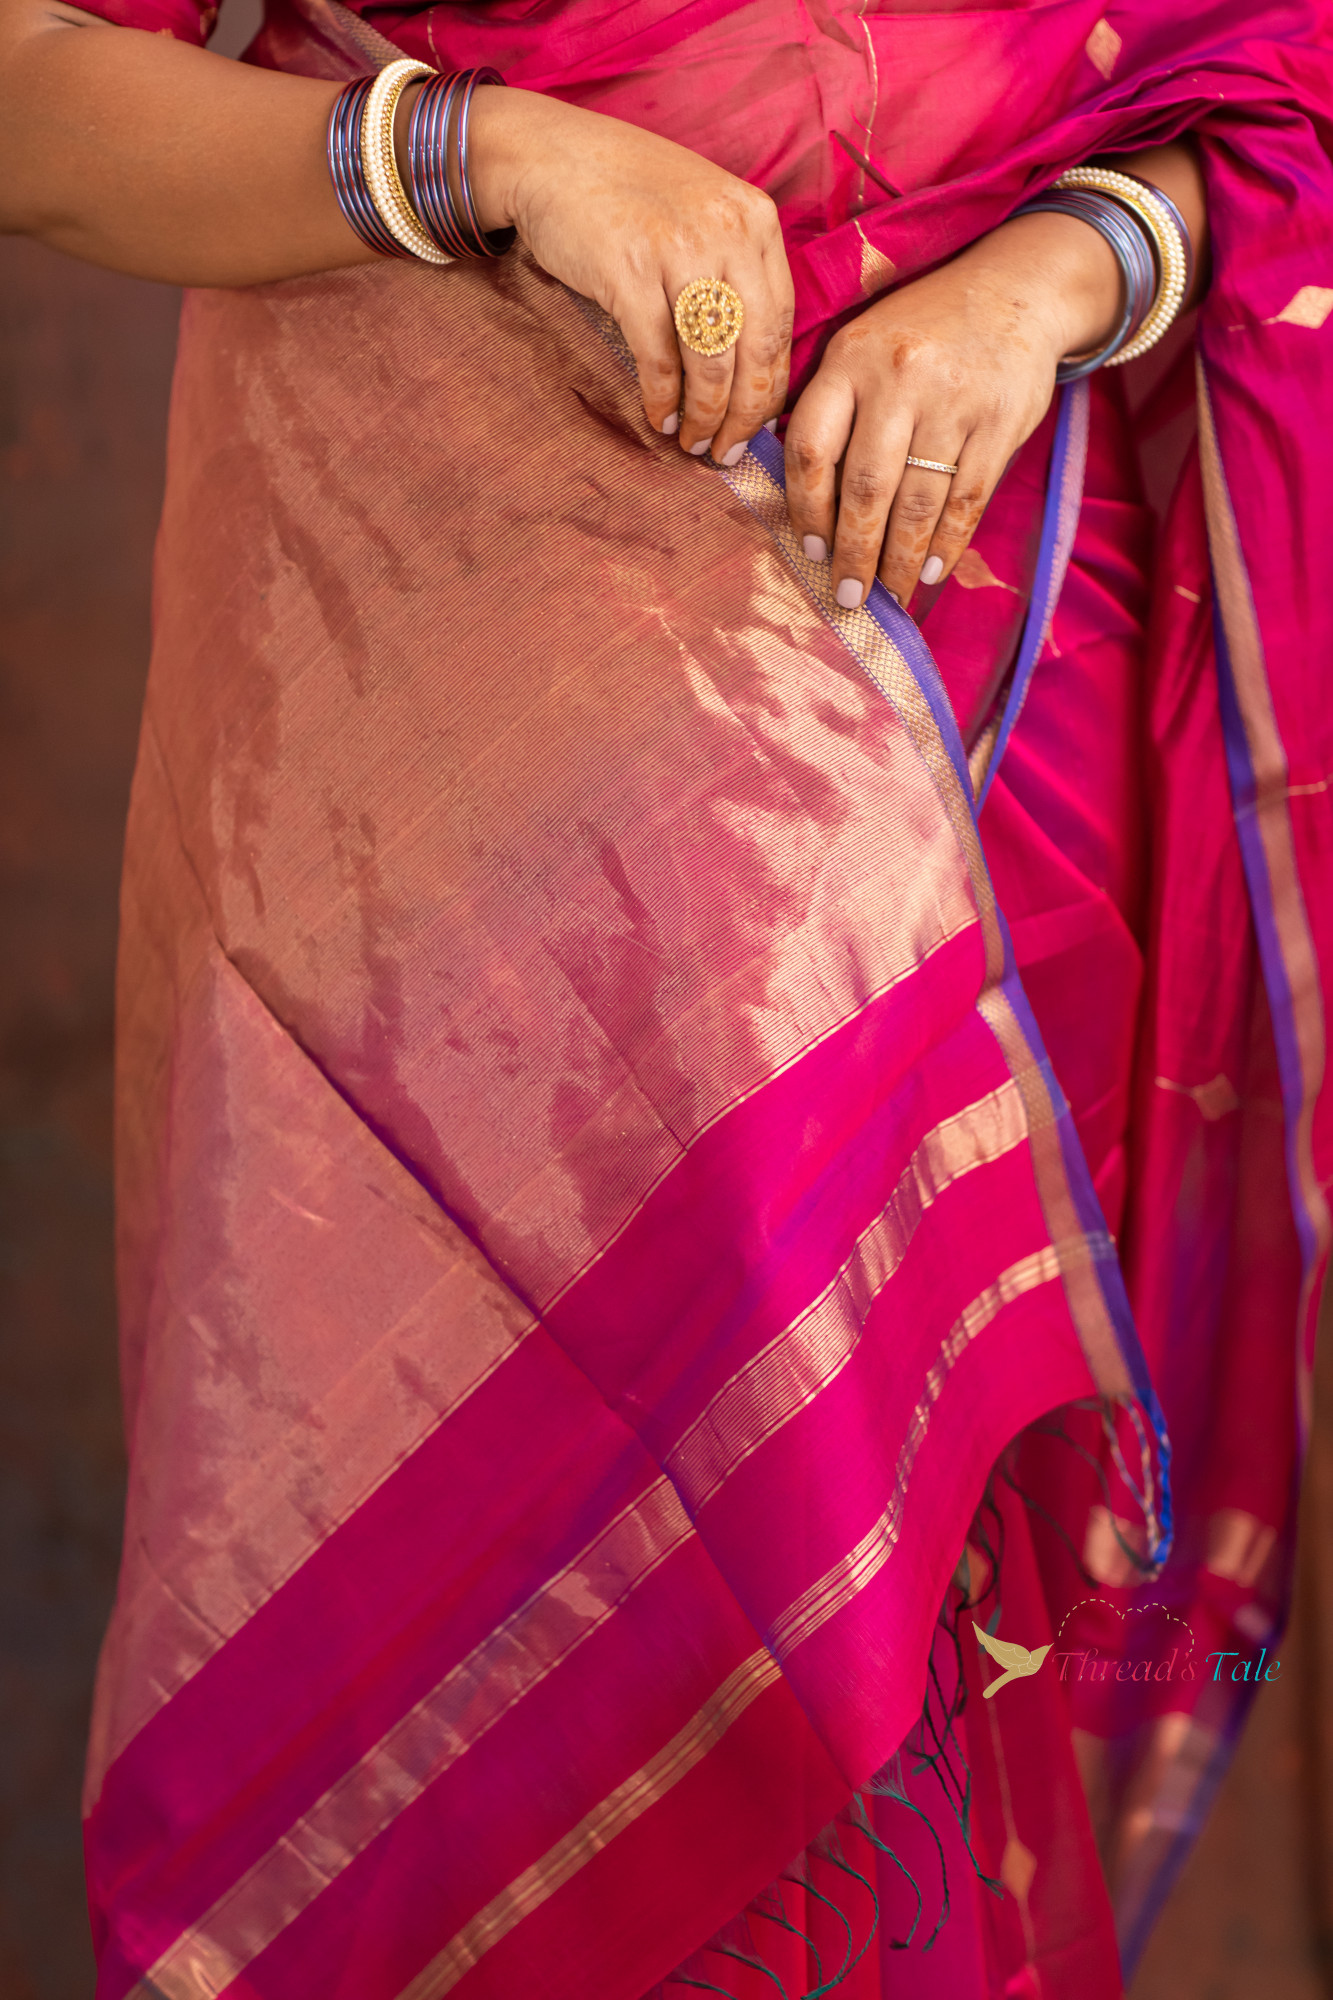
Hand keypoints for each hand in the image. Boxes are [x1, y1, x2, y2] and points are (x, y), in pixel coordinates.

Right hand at [466, 86, 792, 461]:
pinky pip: (657, 359)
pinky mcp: (629, 275)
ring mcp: (679, 252)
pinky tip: (658, 418)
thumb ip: (735, 271)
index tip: (759, 425)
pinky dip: (660, 399)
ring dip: (702, 416)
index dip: (771, 387)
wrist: (552, 154)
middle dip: (743, 416)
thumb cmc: (629, 193)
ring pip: (709, 364)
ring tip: (694, 443)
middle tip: (728, 451)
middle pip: (753, 352)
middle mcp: (728, 234)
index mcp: (756, 221)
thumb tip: (748, 367)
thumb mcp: (704, 214)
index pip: (781, 324)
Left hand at [783, 212, 1122, 609]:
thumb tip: (799, 496)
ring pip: (917, 501)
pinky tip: (931, 572)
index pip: (811, 447)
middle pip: (866, 486)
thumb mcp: (863, 347)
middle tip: (847, 598)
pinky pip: (966, 498)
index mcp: (850, 359)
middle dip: (854, 553)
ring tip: (891, 595)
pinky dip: (947, 543)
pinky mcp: (1000, 420)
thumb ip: (831, 407)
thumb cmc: (922, 332)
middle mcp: (899, 377)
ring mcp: (953, 399)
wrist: (1015, 288)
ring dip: (900, 560)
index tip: (811, 551)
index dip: (805, 509)